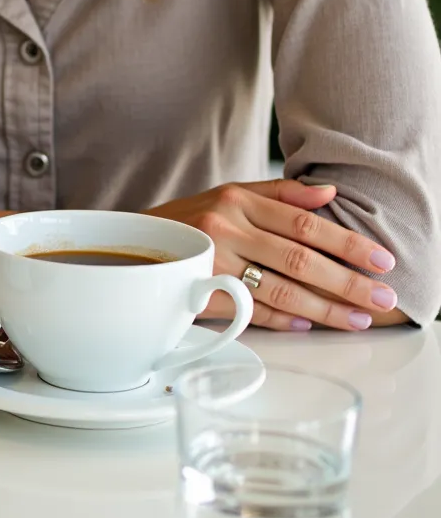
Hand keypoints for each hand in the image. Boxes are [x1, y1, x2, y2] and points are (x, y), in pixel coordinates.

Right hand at [148, 178, 397, 331]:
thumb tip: (330, 193)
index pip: (304, 222)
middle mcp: (224, 228)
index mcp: (236, 200)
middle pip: (299, 259)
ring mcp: (212, 262)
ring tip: (359, 318)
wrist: (134, 242)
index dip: (347, 243)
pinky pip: (252, 311)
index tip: (381, 260)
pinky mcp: (201, 292)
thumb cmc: (192, 219)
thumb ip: (281, 193)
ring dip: (326, 309)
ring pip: (281, 290)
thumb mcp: (230, 194)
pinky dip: (285, 319)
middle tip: (384, 296)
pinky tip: (309, 325)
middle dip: (348, 281)